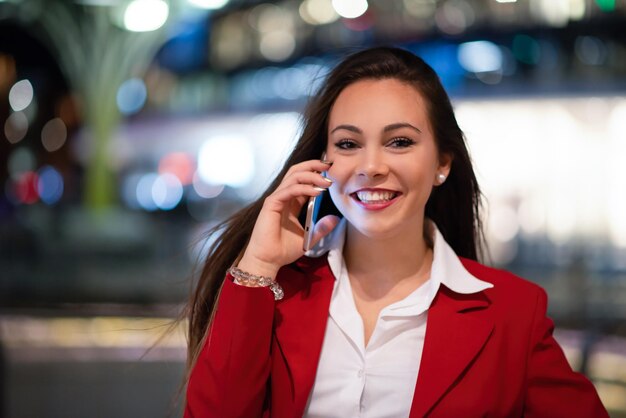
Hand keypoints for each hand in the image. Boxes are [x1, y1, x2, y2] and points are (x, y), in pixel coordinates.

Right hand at [237, 159, 339, 277]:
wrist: (268, 261)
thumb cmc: (283, 250)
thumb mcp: (308, 237)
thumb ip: (321, 228)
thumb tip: (335, 219)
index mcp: (291, 202)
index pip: (303, 180)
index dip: (316, 172)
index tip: (331, 170)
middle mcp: (283, 197)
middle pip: (297, 172)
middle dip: (314, 165)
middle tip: (329, 165)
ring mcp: (276, 199)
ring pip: (294, 177)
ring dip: (312, 176)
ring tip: (327, 181)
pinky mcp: (271, 204)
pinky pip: (290, 190)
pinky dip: (304, 188)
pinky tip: (318, 192)